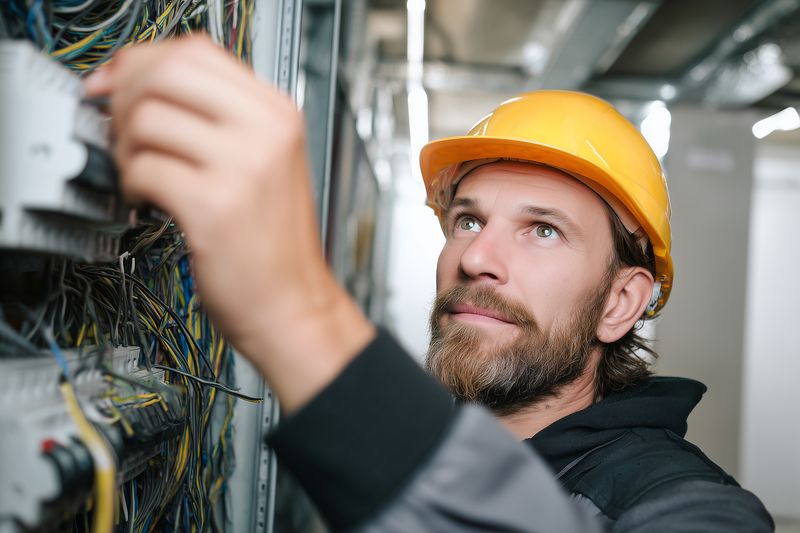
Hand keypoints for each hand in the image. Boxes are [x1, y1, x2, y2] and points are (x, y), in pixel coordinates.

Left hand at [84, 35, 373, 412]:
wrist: (293, 304)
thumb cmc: (274, 243)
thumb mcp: (265, 161)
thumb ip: (218, 117)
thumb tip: (143, 83)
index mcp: (278, 114)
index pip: (197, 51)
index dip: (144, 61)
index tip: (119, 81)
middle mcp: (266, 132)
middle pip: (166, 72)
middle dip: (126, 96)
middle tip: (122, 128)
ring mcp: (242, 168)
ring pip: (146, 119)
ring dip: (125, 147)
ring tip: (141, 172)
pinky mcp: (213, 207)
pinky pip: (142, 169)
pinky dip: (130, 184)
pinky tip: (148, 201)